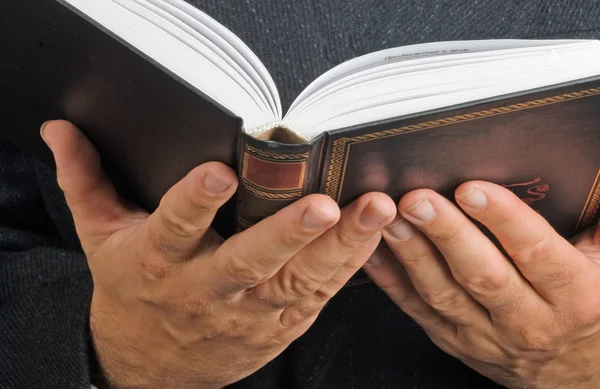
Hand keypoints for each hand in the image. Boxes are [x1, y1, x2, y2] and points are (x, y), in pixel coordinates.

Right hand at [41, 120, 396, 388]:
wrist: (152, 366)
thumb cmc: (132, 290)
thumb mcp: (102, 238)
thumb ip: (86, 182)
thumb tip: (59, 132)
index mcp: (158, 259)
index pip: (174, 226)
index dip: (194, 202)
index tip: (219, 172)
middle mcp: (206, 287)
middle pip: (249, 260)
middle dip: (287, 233)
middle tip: (323, 204)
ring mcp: (249, 310)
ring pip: (299, 279)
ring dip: (341, 246)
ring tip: (375, 211)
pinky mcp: (281, 323)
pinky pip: (319, 295)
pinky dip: (349, 266)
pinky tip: (374, 237)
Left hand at [364, 181, 599, 388]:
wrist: (579, 380)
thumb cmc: (589, 313)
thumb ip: (597, 231)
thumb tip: (591, 178)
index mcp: (574, 296)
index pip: (536, 252)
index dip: (504, 219)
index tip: (472, 189)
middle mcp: (528, 320)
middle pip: (482, 274)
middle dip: (446, 234)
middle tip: (417, 200)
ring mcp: (487, 336)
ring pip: (443, 294)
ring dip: (412, 255)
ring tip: (389, 219)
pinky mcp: (455, 342)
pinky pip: (418, 310)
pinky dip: (391, 281)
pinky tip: (371, 252)